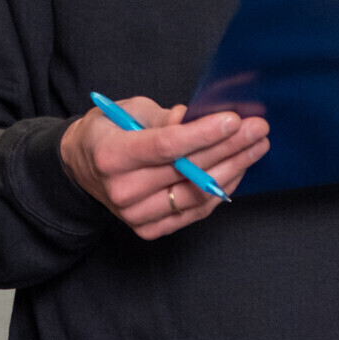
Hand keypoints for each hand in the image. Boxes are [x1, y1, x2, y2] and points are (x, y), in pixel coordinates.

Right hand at [60, 97, 268, 239]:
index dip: (203, 134)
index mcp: (111, 155)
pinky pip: (195, 210)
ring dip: (233, 168)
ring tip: (256, 146)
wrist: (80, 167)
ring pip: (197, 194)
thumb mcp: (127, 110)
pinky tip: (238, 168)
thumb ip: (164, 117)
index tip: (234, 120)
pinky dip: (220, 190)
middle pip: (187, 170)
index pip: (165, 146)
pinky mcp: (149, 229)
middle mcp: (121, 190)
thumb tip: (199, 118)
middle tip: (258, 128)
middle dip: (229, 146)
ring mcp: (135, 215)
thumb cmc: (106, 132)